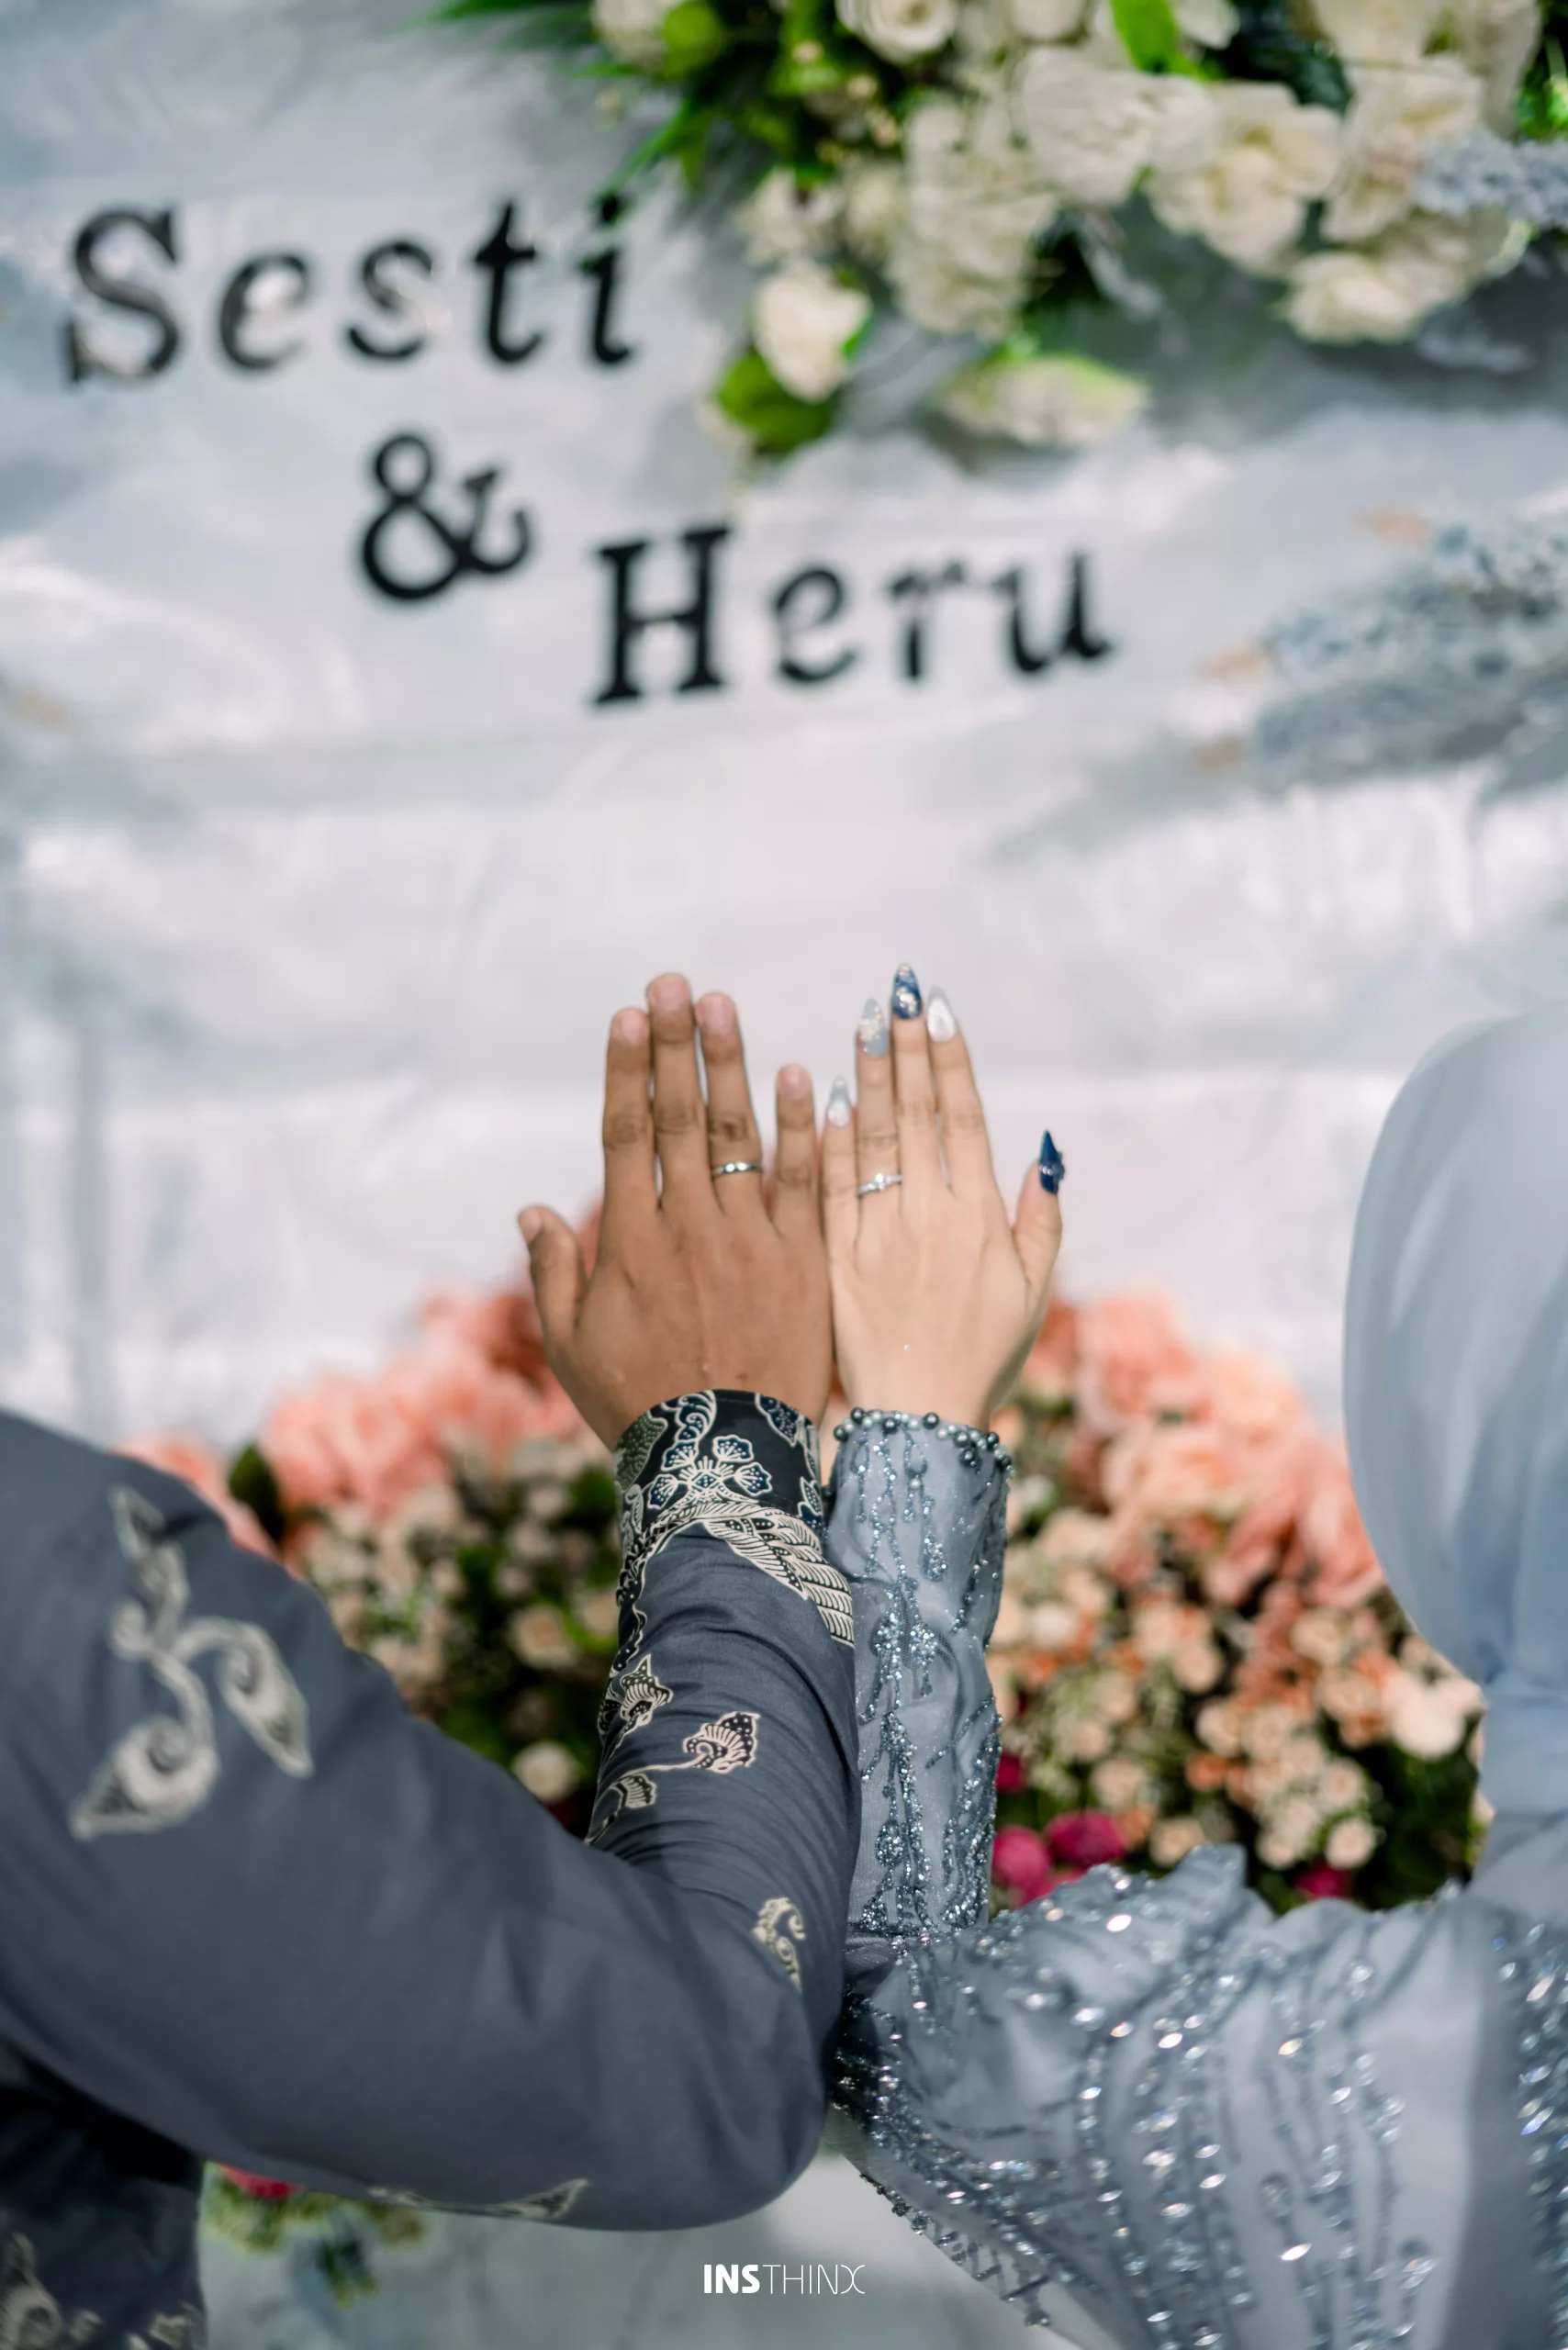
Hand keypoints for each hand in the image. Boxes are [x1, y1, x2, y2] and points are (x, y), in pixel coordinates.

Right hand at [518, 974, 830, 1448]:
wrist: (724, 1463)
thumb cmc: (637, 1407)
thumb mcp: (572, 1346)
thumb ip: (553, 1271)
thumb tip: (531, 1207)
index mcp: (629, 1242)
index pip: (625, 1135)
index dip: (626, 1071)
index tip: (627, 1015)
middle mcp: (689, 1227)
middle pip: (679, 1118)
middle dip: (674, 1044)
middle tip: (674, 981)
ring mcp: (750, 1240)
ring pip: (739, 1135)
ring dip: (730, 1064)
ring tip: (722, 1005)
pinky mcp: (803, 1262)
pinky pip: (802, 1182)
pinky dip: (802, 1128)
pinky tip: (801, 1076)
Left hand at [821, 970, 1061, 1429]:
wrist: (918, 1423)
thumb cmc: (983, 1360)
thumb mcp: (1033, 1294)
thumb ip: (1042, 1221)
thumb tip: (1046, 1153)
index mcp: (980, 1219)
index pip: (964, 1119)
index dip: (951, 1061)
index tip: (938, 1010)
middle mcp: (930, 1217)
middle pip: (916, 1114)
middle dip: (906, 1048)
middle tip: (895, 992)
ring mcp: (879, 1236)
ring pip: (872, 1139)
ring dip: (868, 1076)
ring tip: (864, 1022)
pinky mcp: (835, 1261)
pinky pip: (830, 1187)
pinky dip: (829, 1139)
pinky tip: (824, 1094)